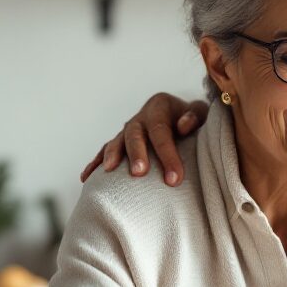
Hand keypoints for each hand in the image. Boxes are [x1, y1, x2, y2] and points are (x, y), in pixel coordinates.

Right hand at [80, 93, 209, 184]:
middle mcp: (141, 117)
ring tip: (108, 171)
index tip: (174, 179)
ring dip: (112, 156)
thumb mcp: (200, 113)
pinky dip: (95, 163)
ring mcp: (128, 130)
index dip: (167, 155)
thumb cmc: (194, 119)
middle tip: (139, 173)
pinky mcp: (121, 142)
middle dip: (136, 154)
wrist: (184, 117)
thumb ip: (194, 116)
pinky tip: (86, 178)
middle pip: (135, 135)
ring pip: (117, 141)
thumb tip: (183, 125)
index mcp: (160, 106)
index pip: (161, 131)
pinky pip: (105, 151)